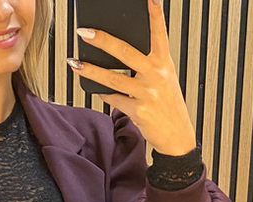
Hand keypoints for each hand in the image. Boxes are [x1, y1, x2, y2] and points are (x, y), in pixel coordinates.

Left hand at [69, 0, 196, 155]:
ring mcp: (147, 93)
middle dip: (102, 40)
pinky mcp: (138, 111)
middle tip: (84, 32)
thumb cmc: (168, 106)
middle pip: (125, 52)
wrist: (177, 137)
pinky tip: (94, 88)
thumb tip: (119, 53)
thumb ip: (148, 64)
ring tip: (74, 62)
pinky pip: (114, 99)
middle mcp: (156, 75)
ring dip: (90, 70)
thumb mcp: (165, 79)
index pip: (158, 33)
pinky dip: (103, 94)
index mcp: (164, 62)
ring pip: (113, 78)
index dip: (154, 13)